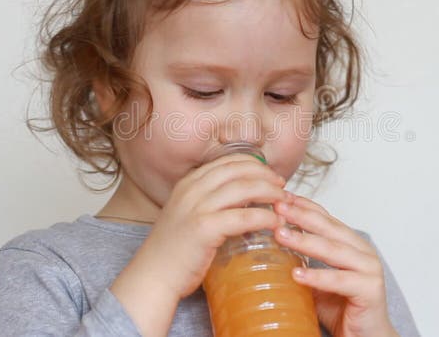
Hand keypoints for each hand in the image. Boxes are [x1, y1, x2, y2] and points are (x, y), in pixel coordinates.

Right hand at [136, 153, 287, 298]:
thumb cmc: (175, 250)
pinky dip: (265, 217)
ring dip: (271, 193)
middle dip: (266, 175)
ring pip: (245, 188)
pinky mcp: (205, 228)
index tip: (271, 174)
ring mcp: (197, 207)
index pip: (228, 162)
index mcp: (188, 183)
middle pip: (239, 170)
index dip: (254, 164)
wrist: (153, 276)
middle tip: (283, 187)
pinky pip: (244, 216)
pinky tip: (276, 222)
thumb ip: (209, 202)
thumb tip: (244, 198)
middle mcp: (192, 189)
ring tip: (285, 202)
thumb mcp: (187, 214)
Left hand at [273, 193, 399, 336]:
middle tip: (276, 207)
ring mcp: (369, 269)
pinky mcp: (371, 290)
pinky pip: (340, 281)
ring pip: (333, 250)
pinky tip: (296, 274)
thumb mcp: (315, 279)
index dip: (302, 206)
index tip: (278, 197)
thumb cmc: (342, 307)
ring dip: (305, 241)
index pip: (324, 217)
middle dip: (300, 216)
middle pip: (328, 227)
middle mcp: (362, 251)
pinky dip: (318, 277)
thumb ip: (302, 260)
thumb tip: (266, 246)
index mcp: (350, 243)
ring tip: (280, 235)